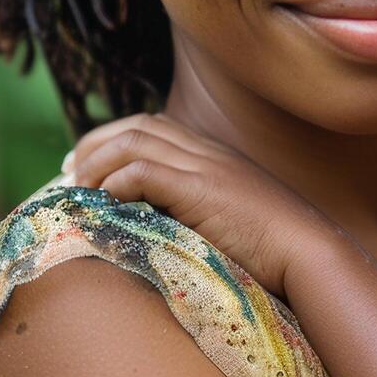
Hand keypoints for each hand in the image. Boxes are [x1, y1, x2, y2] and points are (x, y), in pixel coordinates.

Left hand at [67, 113, 344, 295]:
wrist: (306, 251)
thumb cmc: (271, 248)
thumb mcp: (226, 219)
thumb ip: (193, 210)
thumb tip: (149, 221)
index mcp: (213, 155)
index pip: (153, 125)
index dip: (112, 139)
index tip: (87, 168)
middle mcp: (206, 151)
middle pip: (137, 125)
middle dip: (94, 144)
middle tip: (70, 174)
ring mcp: (205, 166)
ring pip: (135, 140)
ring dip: (98, 162)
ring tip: (80, 190)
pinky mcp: (201, 188)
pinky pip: (144, 170)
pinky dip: (117, 181)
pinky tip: (108, 201)